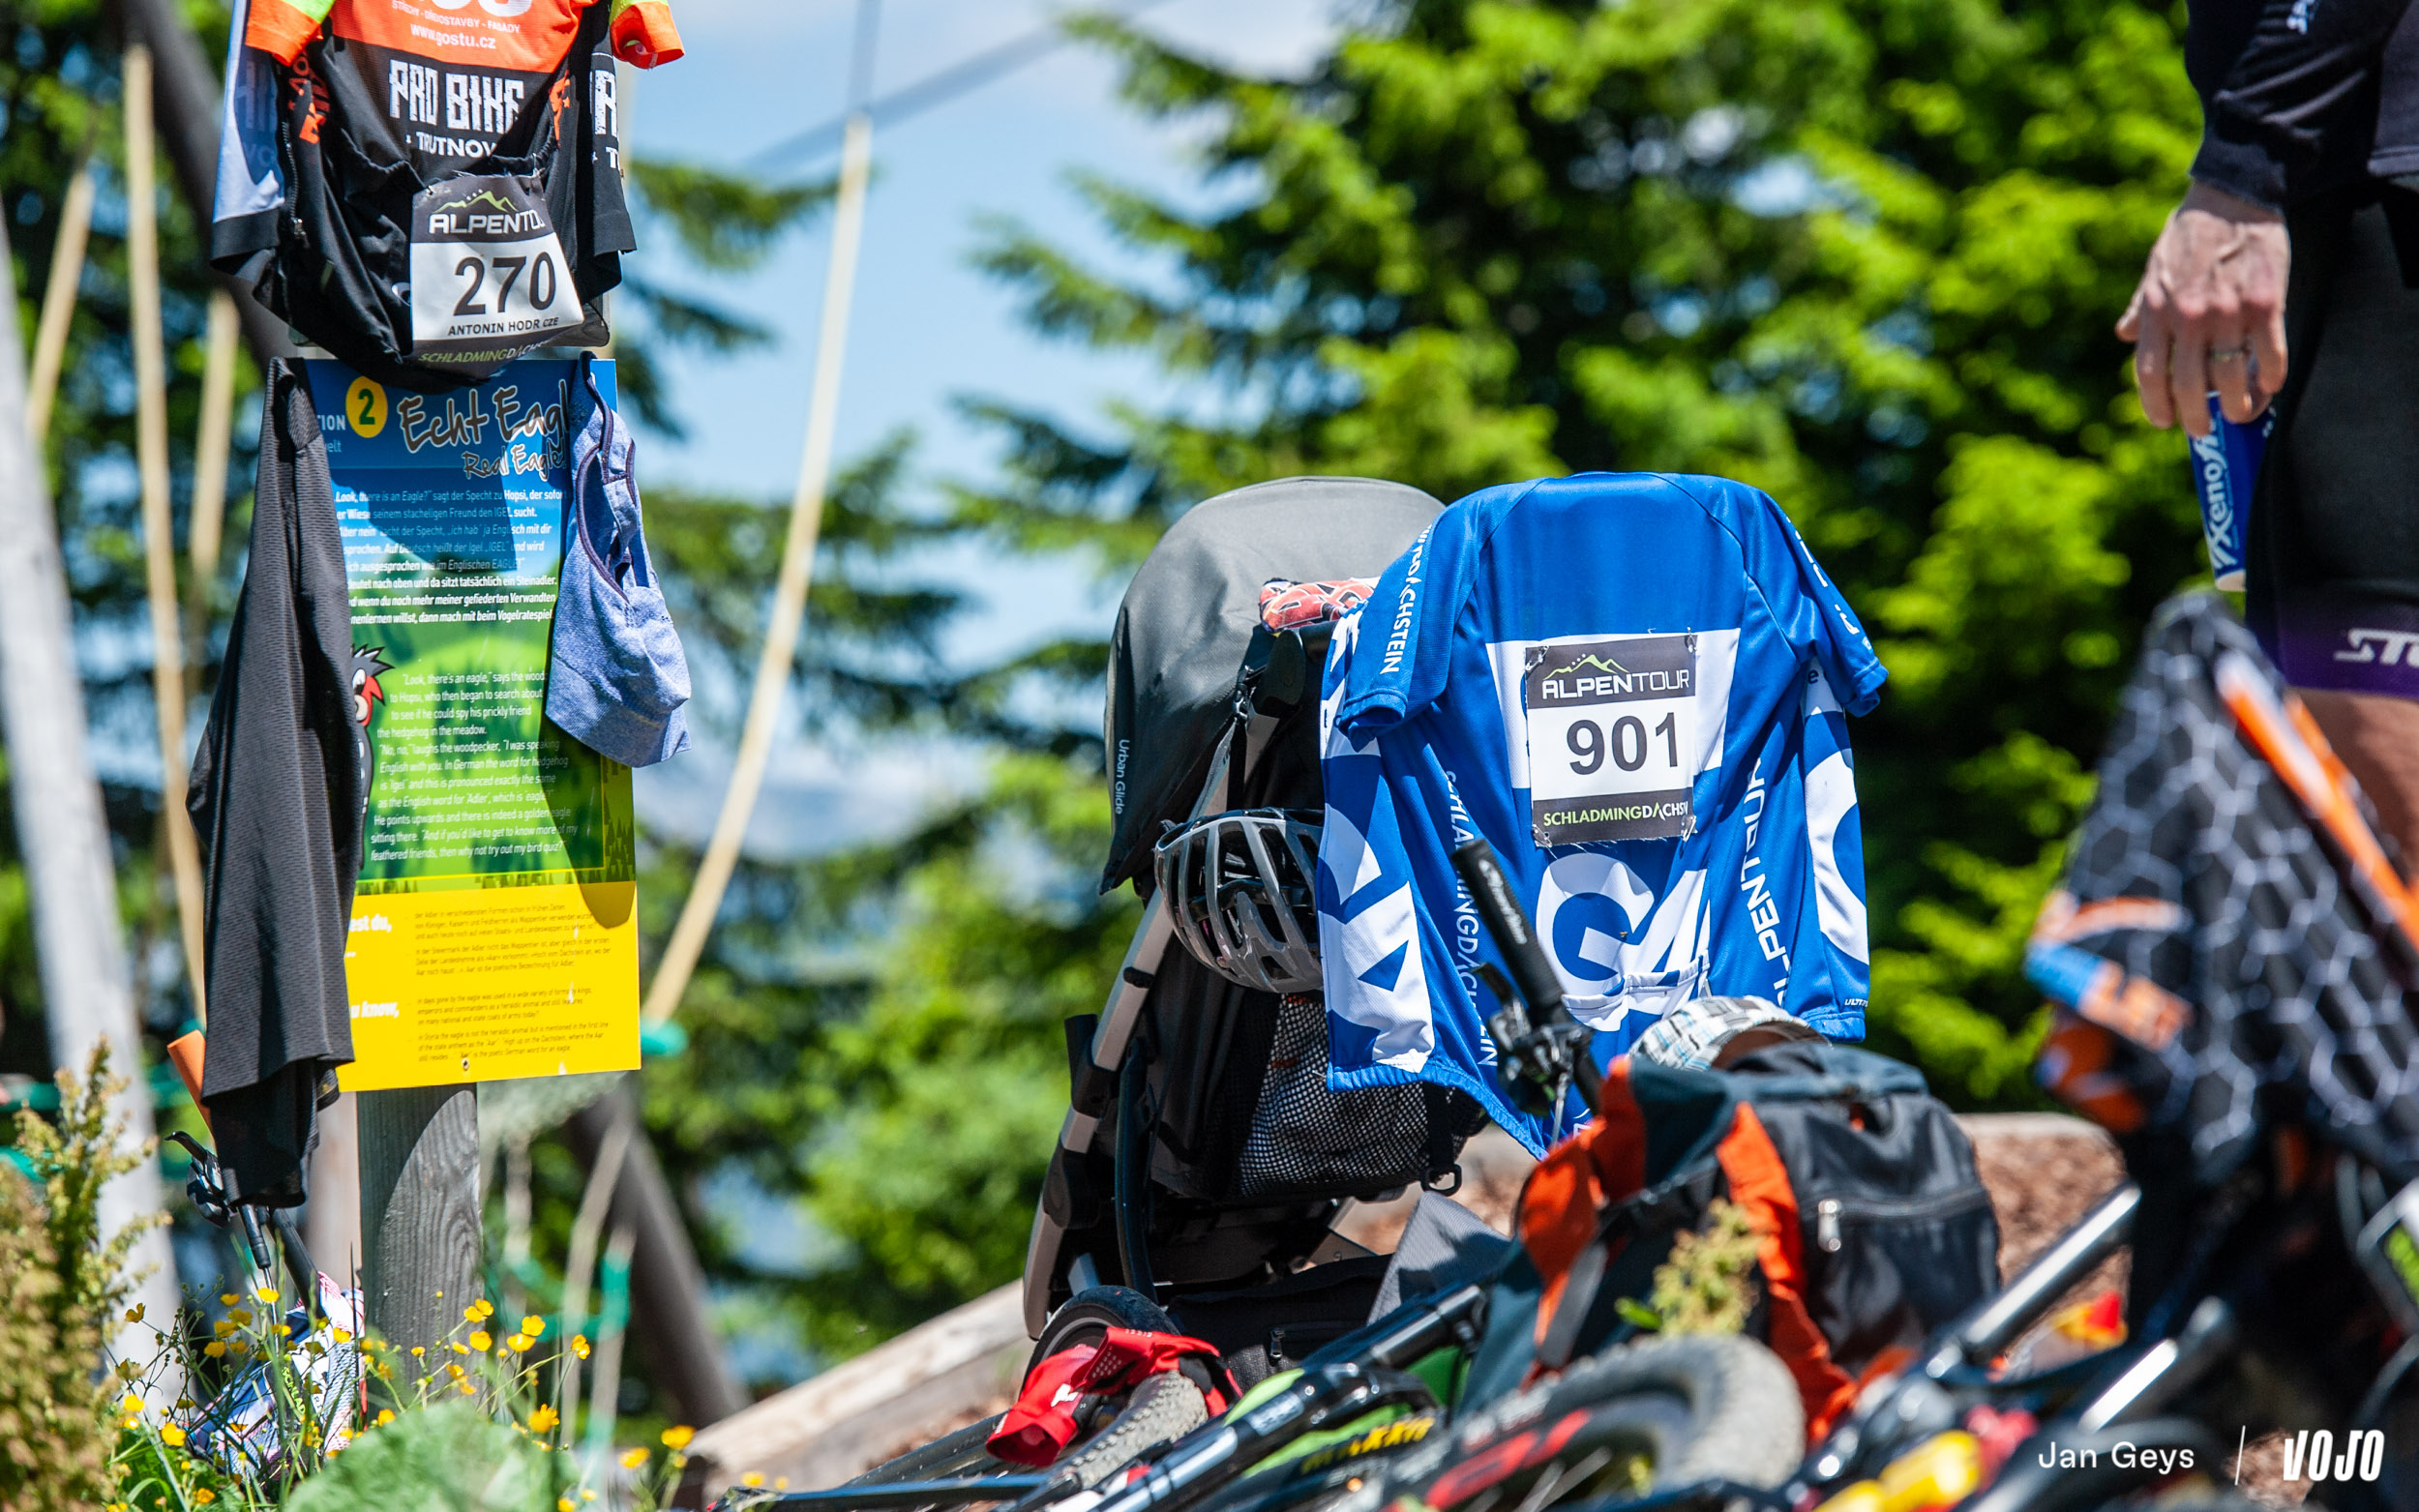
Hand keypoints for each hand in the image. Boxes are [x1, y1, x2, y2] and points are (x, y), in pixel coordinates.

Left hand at [2116, 181, 2290, 435]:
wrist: (2233, 198)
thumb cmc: (2189, 236)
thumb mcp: (2154, 269)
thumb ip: (2141, 307)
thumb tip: (2123, 335)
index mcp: (2157, 311)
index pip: (2147, 372)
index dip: (2154, 404)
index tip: (2162, 421)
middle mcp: (2189, 317)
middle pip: (2187, 384)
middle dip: (2194, 416)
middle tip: (2202, 429)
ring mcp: (2227, 312)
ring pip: (2230, 375)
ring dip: (2235, 404)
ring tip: (2238, 414)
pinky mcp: (2265, 303)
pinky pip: (2269, 352)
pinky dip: (2271, 376)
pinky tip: (2270, 386)